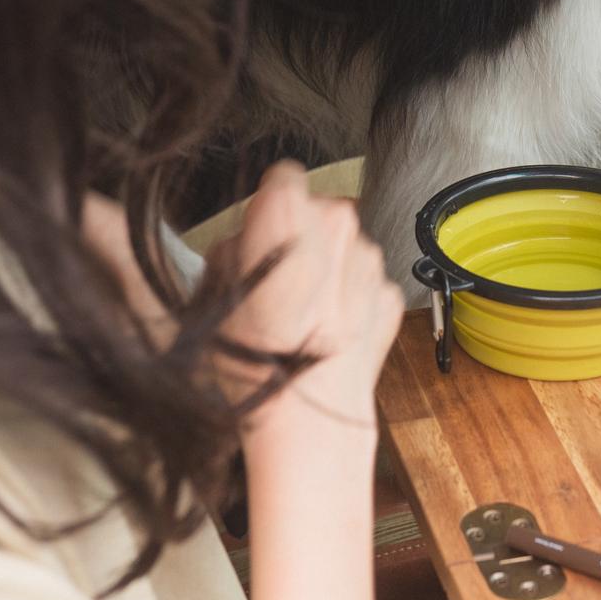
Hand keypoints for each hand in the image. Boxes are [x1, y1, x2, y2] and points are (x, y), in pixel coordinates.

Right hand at [202, 161, 402, 436]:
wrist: (309, 422)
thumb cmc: (253, 362)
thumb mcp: (211, 299)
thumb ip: (229, 250)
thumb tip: (242, 240)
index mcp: (290, 215)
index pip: (283, 177)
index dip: (268, 206)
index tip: (259, 234)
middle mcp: (339, 226)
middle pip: (316, 211)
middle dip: (297, 237)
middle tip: (273, 284)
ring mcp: (370, 262)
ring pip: (343, 248)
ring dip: (326, 269)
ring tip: (299, 318)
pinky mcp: (389, 295)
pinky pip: (364, 284)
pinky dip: (348, 301)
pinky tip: (326, 334)